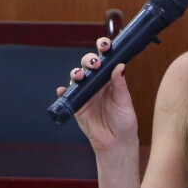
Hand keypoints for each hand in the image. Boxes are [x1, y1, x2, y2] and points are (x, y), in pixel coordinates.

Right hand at [55, 37, 137, 151]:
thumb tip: (120, 66)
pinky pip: (67, 95)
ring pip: (77, 76)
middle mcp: (97, 83)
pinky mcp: (77, 104)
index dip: (103, 49)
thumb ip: (120, 85)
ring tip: (80, 76)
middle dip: (88, 60)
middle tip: (94, 64)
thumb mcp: (124, 102)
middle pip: (88, 64)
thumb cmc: (124, 121)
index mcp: (110, 79)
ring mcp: (86, 93)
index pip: (106, 59)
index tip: (104, 44)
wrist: (115, 142)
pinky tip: (63, 89)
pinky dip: (63, 91)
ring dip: (76, 73)